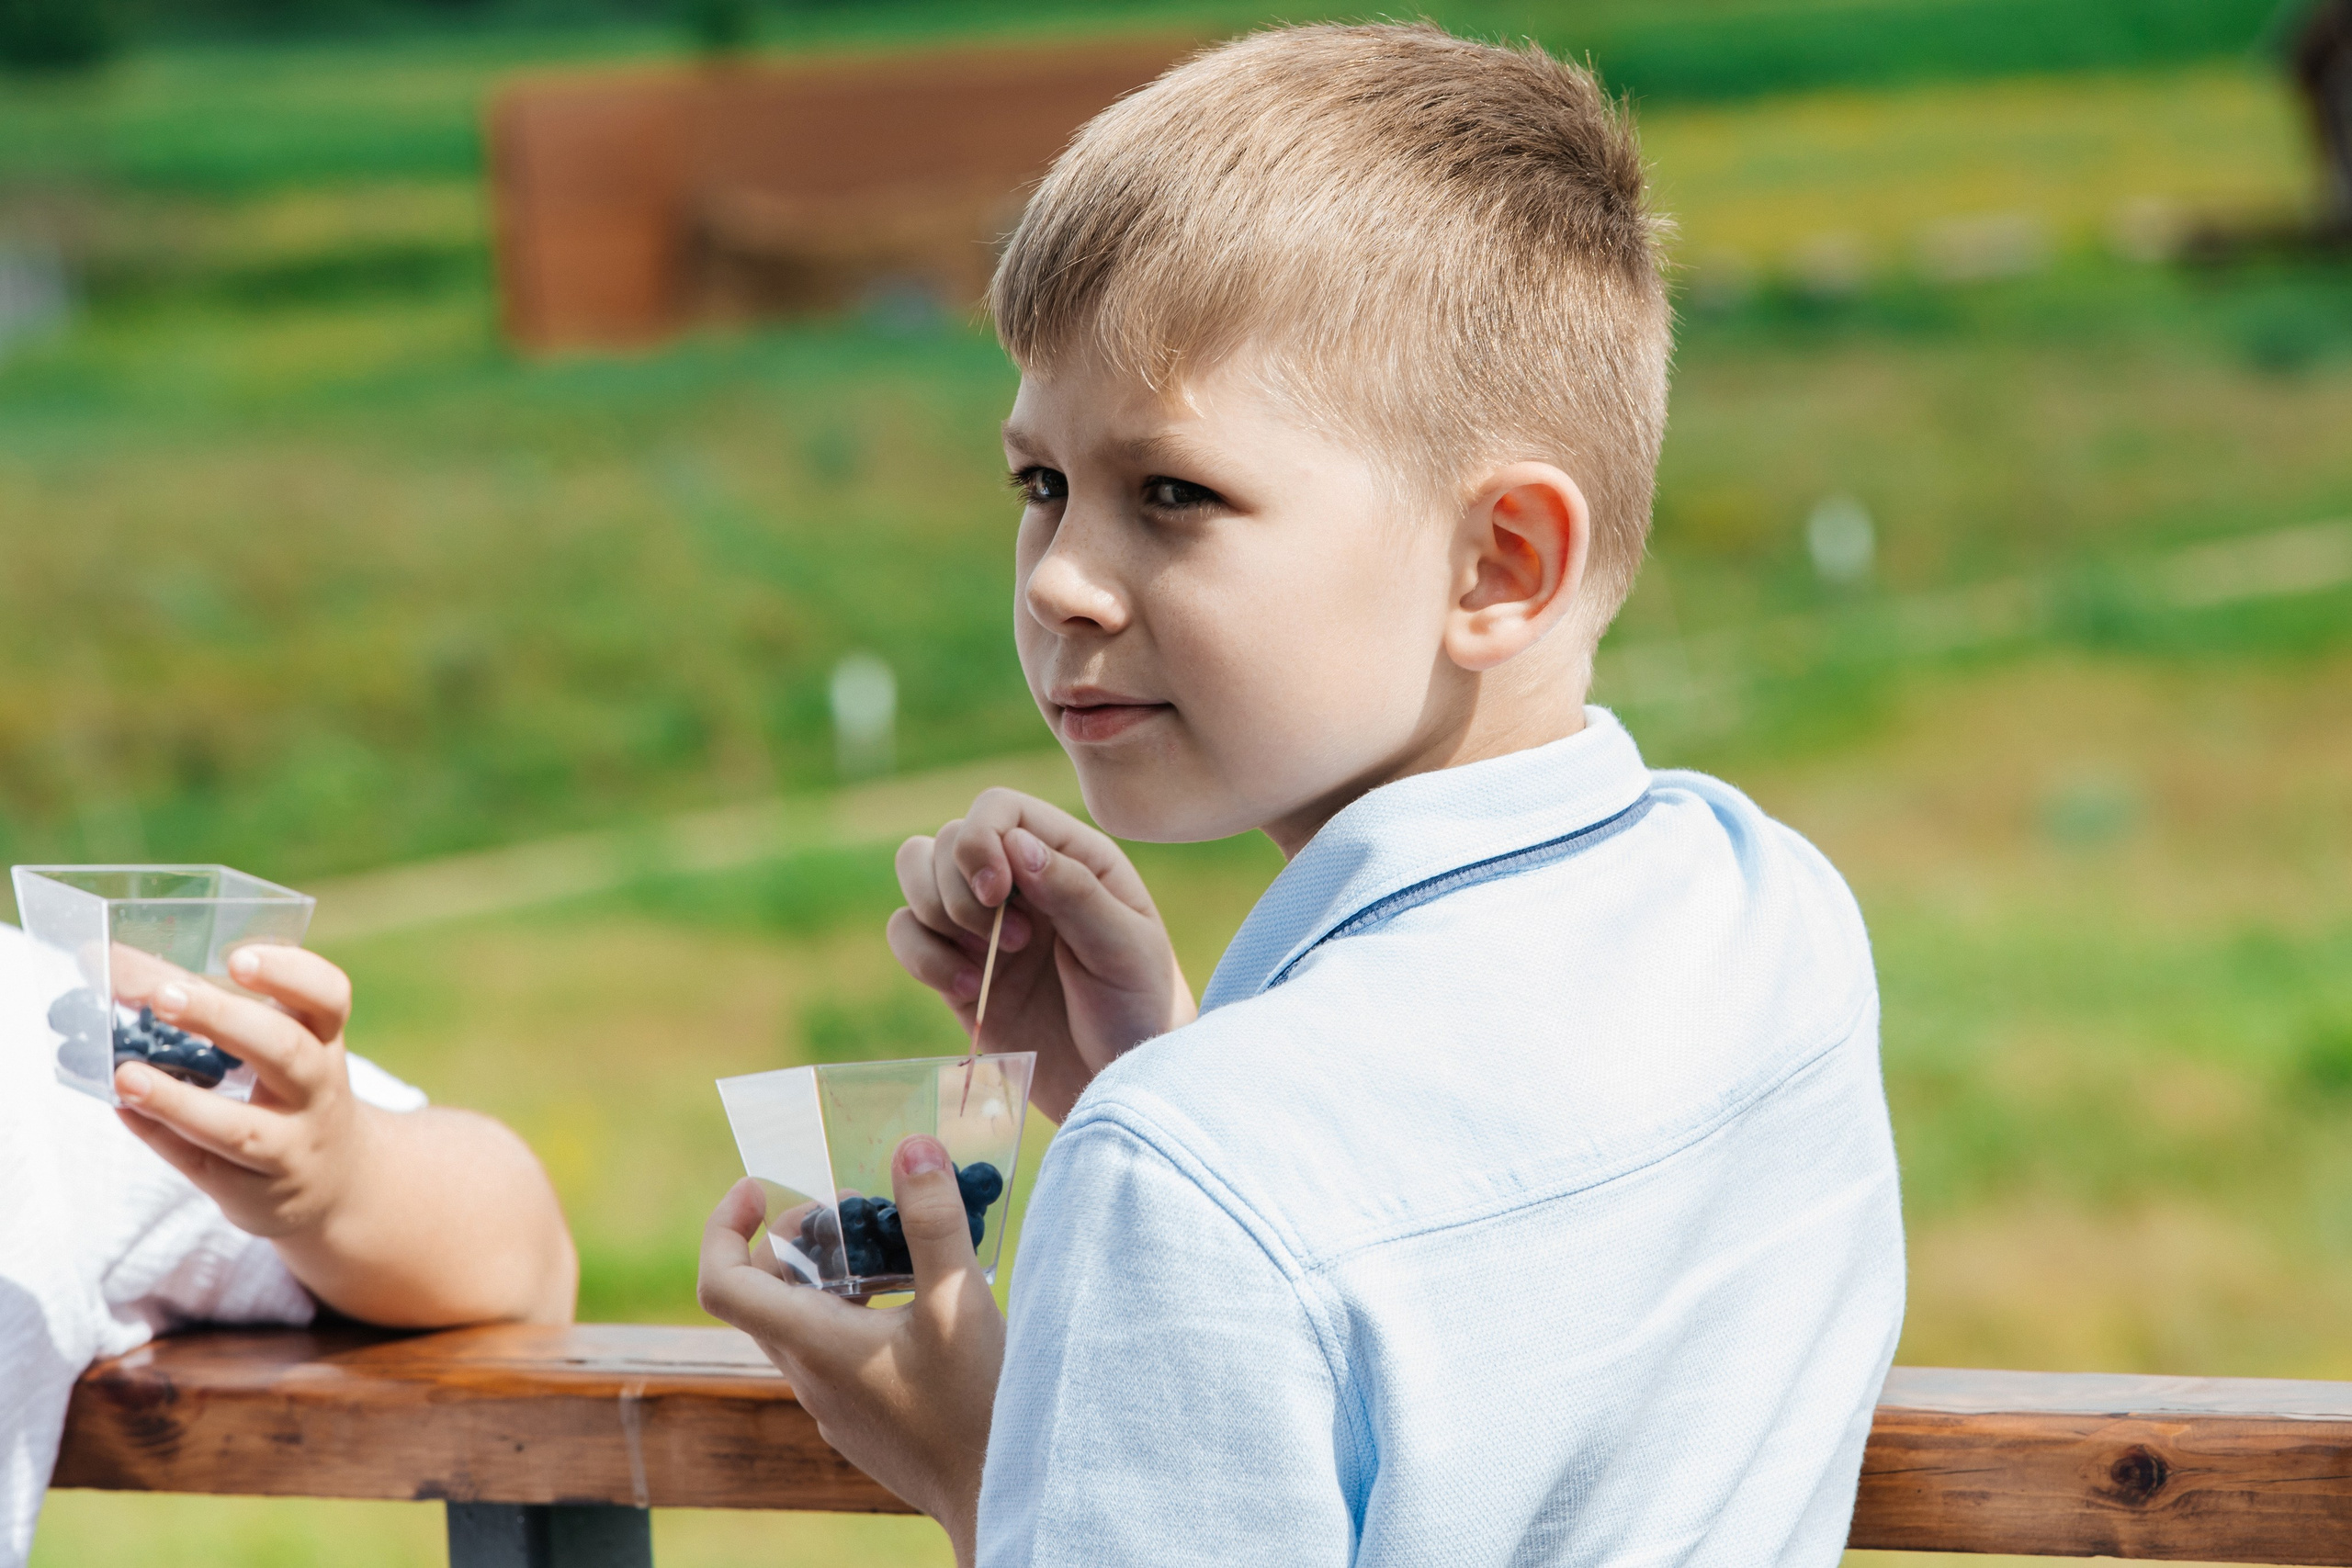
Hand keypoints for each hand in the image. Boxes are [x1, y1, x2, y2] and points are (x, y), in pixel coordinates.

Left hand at [111, 943, 576, 1325]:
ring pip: (242, 1127)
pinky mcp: (253, 1191)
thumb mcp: (276, 1042)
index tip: (238, 958)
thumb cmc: (288, 1090)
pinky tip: (125, 1110)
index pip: (327, 998)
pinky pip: (203, 1164)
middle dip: (224, 1022)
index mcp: (324, 1040)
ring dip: (180, 1101)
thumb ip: (201, 1000)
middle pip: (285, 1051)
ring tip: (126, 1076)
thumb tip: (105, 961)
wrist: (337, 1181)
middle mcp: (317, 1092)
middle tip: (165, 997)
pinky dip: (161, 1135)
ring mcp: (290, 1145)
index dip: (290, 974)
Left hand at [699, 1137, 1001, 1566]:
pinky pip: (835, 1349)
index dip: (724, 1225)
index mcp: (813, 1344)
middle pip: (766, 1291)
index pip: (721, 1283)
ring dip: (833, 1271)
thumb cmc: (974, 1405)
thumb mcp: (958, 1300)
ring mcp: (832, 1402)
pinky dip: (857, 1308)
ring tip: (896, 1247)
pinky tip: (917, 1302)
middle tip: (856, 1207)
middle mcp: (809, 1375)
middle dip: (800, 1235)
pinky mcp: (860, 1416)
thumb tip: (913, 1147)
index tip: (758, 1186)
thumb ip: (933, 1220)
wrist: (995, 1495)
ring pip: (803, 1320)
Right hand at [889, 788, 1194, 1119]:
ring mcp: (984, 924)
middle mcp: (1022, 880)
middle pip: (947, 839)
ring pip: (915, 874)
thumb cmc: (1140, 1010)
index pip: (998, 809)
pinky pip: (905, 932)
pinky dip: (921, 957)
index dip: (980, 839)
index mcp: (1071, 857)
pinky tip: (969, 990)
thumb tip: (1017, 843)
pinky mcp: (957, 968)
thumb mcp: (1125, 948)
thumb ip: (1075, 891)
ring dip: (935, 914)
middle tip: (1012, 943)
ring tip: (988, 965)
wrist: (1120, 1082)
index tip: (996, 893)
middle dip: (959, 889)